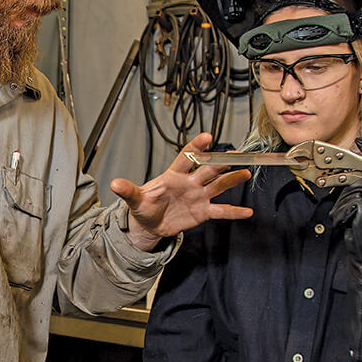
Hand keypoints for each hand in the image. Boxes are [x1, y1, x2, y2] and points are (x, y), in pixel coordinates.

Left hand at [109, 134, 252, 250]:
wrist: (149, 224)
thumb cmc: (144, 206)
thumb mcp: (135, 199)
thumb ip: (128, 190)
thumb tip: (114, 183)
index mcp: (173, 175)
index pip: (186, 157)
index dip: (196, 146)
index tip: (207, 137)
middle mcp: (190, 182)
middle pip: (208, 169)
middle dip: (221, 162)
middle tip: (235, 153)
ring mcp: (198, 196)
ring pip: (219, 185)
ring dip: (232, 179)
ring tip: (246, 173)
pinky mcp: (203, 212)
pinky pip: (221, 210)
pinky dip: (234, 211)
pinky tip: (247, 211)